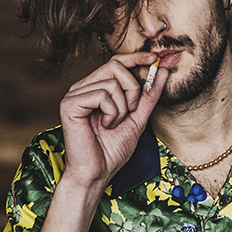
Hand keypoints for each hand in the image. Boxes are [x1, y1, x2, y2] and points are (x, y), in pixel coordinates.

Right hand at [59, 52, 167, 188]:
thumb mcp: (137, 120)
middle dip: (133, 89)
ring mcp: (74, 94)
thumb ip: (148, 97)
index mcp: (95, 89)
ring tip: (113, 125)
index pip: (115, 63)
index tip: (154, 58)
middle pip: (115, 66)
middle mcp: (83, 88)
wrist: (97, 173)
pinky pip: (101, 95)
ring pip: (111, 83)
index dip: (135, 57)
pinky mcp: (69, 104)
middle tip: (131, 112)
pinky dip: (111, 113)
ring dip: (122, 108)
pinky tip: (104, 126)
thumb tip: (162, 72)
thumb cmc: (112, 151)